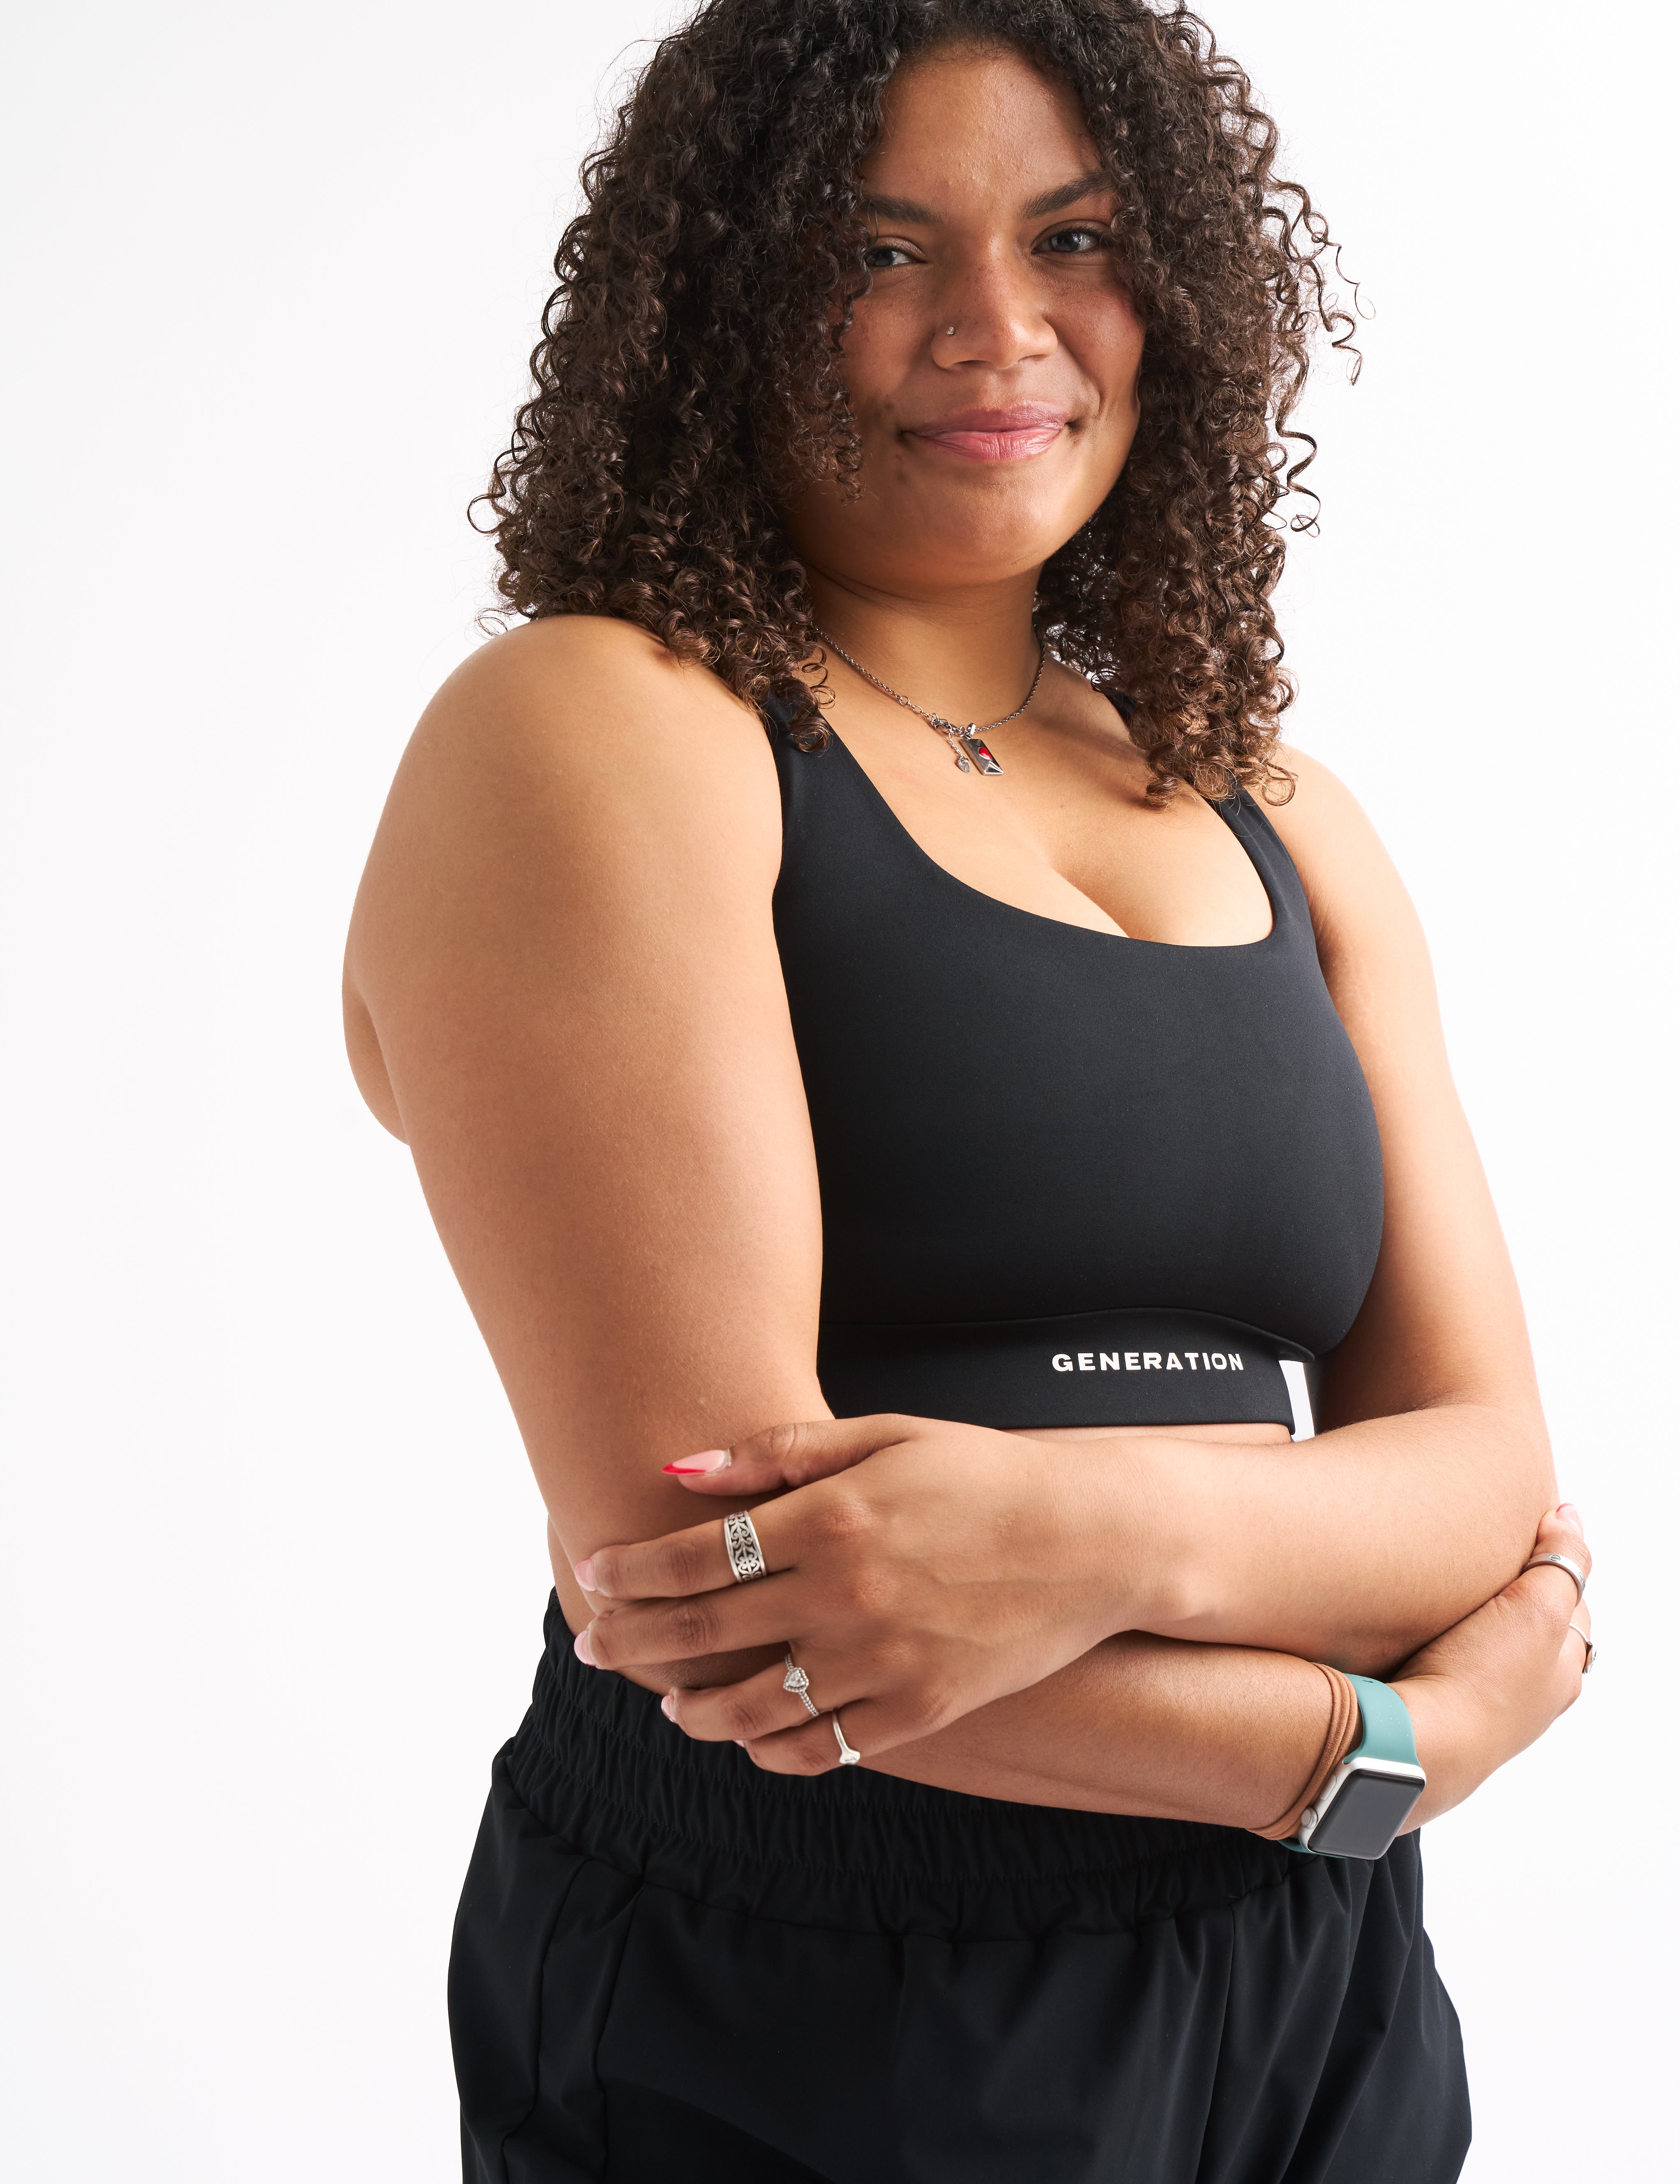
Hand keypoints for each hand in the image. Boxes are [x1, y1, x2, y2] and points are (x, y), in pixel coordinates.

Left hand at [571, 1414, 1153, 1773]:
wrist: (1093, 1538)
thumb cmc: (982, 1474)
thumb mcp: (883, 1437)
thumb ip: (779, 1454)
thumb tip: (681, 1468)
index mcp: (832, 1519)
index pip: (695, 1557)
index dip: (631, 1571)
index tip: (593, 1574)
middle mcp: (846, 1595)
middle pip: (703, 1636)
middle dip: (633, 1642)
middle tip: (594, 1646)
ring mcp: (883, 1661)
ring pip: (752, 1710)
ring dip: (695, 1711)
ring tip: (672, 1705)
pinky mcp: (920, 1710)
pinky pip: (823, 1750)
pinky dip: (773, 1751)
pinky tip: (751, 1738)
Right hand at [1393, 1504, 1592, 1828]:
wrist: (1417, 1742)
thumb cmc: (1480, 1682)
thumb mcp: (1540, 1609)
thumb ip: (1562, 1561)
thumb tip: (1569, 1517)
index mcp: (1563, 1670)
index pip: (1570, 1601)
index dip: (1553, 1560)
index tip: (1527, 1527)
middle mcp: (1529, 1692)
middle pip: (1530, 1625)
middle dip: (1514, 1589)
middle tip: (1484, 1552)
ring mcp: (1482, 1703)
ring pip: (1488, 1644)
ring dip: (1474, 1616)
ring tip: (1447, 1584)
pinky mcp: (1438, 1705)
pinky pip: (1448, 1659)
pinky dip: (1441, 1637)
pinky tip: (1418, 1625)